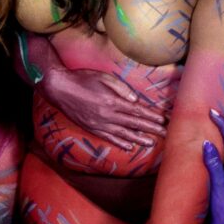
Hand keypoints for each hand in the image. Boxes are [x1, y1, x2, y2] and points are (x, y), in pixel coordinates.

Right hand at [41, 64, 172, 147]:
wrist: (59, 87)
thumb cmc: (82, 79)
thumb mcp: (103, 77)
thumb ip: (121, 88)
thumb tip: (135, 99)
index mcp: (112, 101)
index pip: (137, 110)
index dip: (151, 116)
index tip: (163, 120)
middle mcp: (107, 115)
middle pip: (133, 123)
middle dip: (150, 128)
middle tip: (164, 133)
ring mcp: (99, 123)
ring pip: (123, 133)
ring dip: (138, 139)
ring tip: (151, 143)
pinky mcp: (91, 128)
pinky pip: (108, 138)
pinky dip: (119, 143)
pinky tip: (128, 146)